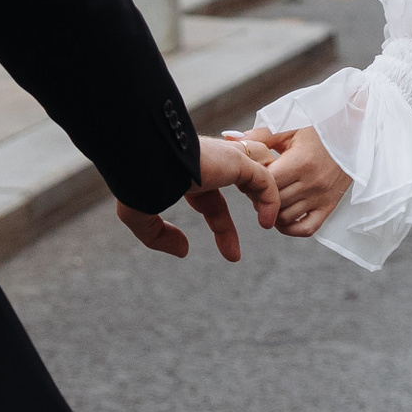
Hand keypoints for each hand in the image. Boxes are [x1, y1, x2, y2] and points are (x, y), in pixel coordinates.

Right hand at [115, 135, 281, 262]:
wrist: (140, 155)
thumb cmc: (135, 180)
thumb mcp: (141, 216)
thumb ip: (159, 236)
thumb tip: (184, 251)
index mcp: (188, 176)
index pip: (212, 202)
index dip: (222, 229)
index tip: (232, 256)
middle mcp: (209, 165)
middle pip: (241, 186)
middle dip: (253, 210)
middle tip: (266, 235)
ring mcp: (224, 160)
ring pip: (259, 173)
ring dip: (268, 196)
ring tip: (276, 224)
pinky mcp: (236, 160)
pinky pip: (265, 179)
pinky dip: (271, 199)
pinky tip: (267, 222)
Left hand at [245, 121, 351, 239]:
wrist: (355, 132)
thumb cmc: (320, 126)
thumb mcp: (291, 126)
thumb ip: (260, 135)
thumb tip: (230, 138)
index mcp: (301, 162)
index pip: (267, 183)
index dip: (253, 181)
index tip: (250, 174)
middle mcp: (312, 183)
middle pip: (273, 202)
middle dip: (258, 196)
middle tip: (255, 187)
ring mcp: (322, 197)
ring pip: (285, 218)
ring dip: (271, 211)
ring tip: (269, 197)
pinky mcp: (330, 206)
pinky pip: (307, 229)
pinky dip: (290, 228)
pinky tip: (282, 216)